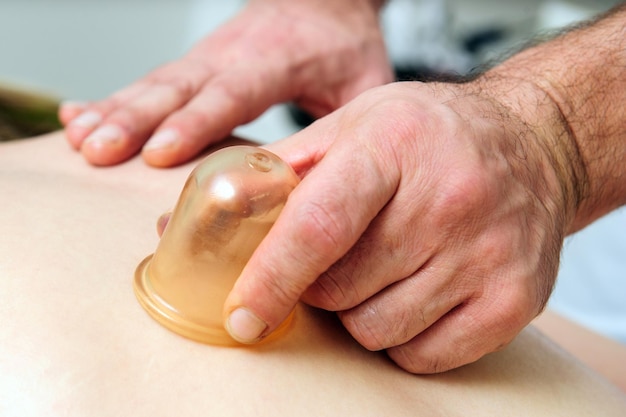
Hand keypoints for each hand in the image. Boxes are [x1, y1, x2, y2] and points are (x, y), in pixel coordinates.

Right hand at [59, 0, 391, 166]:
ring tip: (80, 141)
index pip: (230, 94)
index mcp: (275, 61)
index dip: (194, 123)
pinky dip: (111, 99)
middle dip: (134, 120)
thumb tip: (343, 183)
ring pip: (154, 84)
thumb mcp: (365, 81)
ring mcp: (207, 59)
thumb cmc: (341, 42)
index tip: (158, 153)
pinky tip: (78, 115)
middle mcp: (232, 56)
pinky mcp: (194, 66)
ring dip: (115, 111)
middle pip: (176, 89)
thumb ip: (354, 126)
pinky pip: (148, 81)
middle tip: (98, 152)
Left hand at [223, 80, 575, 372]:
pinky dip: (404, 336)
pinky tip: (419, 292)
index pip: (319, 226)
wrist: (534, 146)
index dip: (271, 277)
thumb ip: (288, 166)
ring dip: (361, 311)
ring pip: (376, 330)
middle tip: (342, 254)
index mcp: (394, 146)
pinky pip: (422, 356)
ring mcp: (487, 254)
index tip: (242, 316)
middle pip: (340, 289)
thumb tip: (219, 208)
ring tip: (387, 267)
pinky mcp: (513, 300)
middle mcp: (448, 200)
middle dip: (319, 285)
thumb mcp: (358, 121)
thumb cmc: (433, 134)